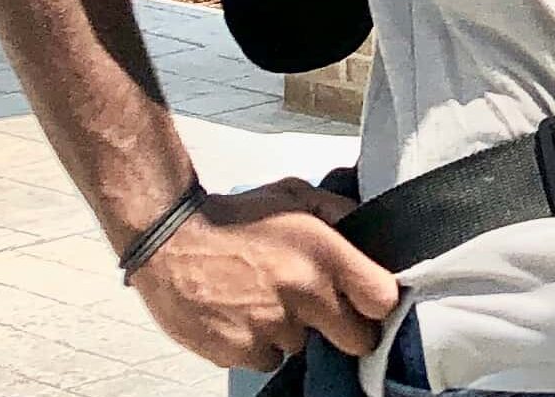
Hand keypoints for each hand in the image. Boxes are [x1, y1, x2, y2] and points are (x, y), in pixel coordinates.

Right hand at [128, 176, 401, 372]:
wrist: (172, 239)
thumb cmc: (236, 215)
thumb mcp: (297, 195)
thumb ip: (340, 211)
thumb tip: (370, 224)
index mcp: (325, 255)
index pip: (383, 299)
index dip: (380, 303)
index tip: (370, 301)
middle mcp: (304, 294)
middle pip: (356, 339)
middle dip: (348, 329)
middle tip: (327, 312)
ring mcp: (271, 327)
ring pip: (303, 346)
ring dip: (293, 330)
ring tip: (267, 299)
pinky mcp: (239, 351)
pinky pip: (266, 359)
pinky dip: (259, 344)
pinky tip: (244, 314)